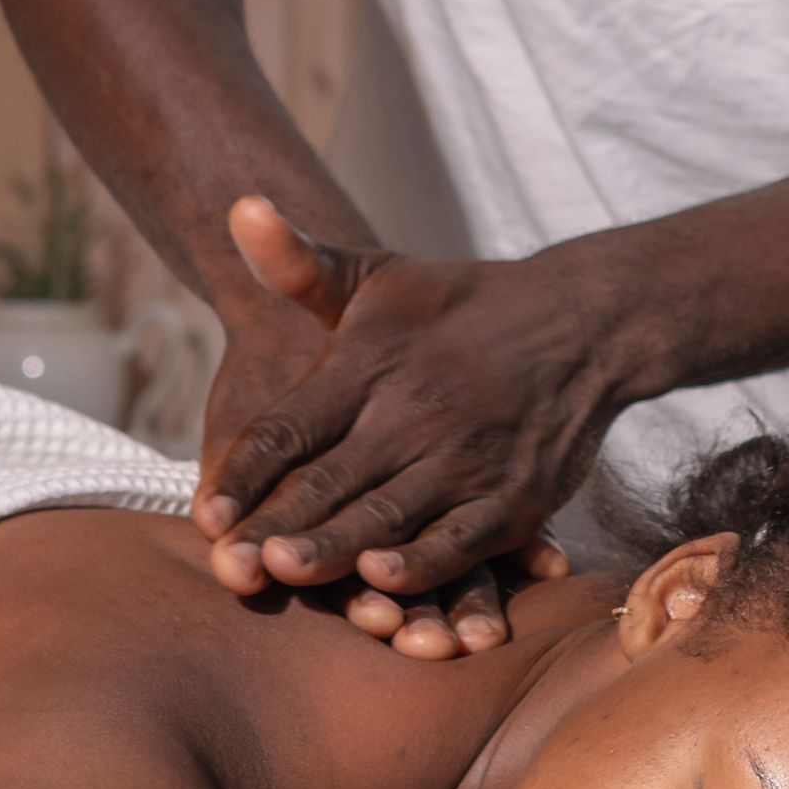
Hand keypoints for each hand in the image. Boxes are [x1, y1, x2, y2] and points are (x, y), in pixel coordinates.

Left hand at [194, 198, 619, 654]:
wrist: (584, 322)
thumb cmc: (459, 306)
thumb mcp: (378, 277)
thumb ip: (301, 265)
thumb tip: (239, 207)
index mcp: (371, 363)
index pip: (291, 426)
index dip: (244, 472)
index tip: (204, 511)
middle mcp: (416, 411)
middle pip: (331, 479)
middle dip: (277, 523)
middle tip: (229, 564)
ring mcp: (468, 458)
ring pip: (388, 514)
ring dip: (336, 548)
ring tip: (286, 573)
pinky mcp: (514, 498)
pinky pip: (462, 540)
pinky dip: (424, 561)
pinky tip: (384, 581)